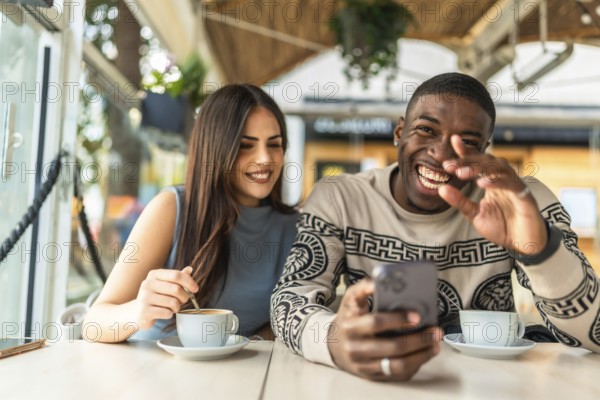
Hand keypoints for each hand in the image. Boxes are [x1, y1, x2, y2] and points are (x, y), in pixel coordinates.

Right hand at [133, 266, 198, 328]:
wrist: (136, 312)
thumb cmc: (155, 297)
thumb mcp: (165, 284)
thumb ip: (177, 277)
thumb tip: (190, 269)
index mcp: (154, 274)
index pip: (176, 275)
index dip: (189, 282)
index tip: (195, 289)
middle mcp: (148, 284)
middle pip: (176, 289)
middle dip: (184, 297)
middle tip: (182, 301)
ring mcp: (144, 297)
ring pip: (173, 302)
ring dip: (177, 307)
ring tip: (173, 308)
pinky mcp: (144, 311)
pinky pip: (167, 313)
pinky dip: (170, 315)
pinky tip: (165, 313)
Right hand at [327, 280, 442, 380]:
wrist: (332, 344)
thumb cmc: (348, 317)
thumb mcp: (350, 299)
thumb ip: (364, 287)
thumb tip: (382, 279)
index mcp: (350, 326)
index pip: (376, 323)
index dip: (398, 319)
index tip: (418, 315)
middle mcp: (355, 348)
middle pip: (392, 347)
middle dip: (418, 340)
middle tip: (436, 332)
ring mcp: (363, 365)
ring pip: (397, 366)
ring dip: (421, 356)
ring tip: (435, 345)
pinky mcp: (372, 376)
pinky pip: (397, 375)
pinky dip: (415, 365)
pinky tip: (424, 355)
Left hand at [439, 135, 547, 255]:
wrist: (523, 244)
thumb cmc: (501, 228)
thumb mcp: (474, 214)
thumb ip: (459, 201)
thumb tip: (441, 188)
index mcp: (491, 181)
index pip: (478, 162)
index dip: (466, 151)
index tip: (453, 140)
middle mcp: (503, 179)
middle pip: (487, 161)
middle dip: (467, 161)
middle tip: (450, 166)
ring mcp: (515, 186)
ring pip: (499, 168)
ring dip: (480, 168)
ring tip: (462, 173)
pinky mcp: (525, 196)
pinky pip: (512, 184)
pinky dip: (497, 181)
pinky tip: (482, 183)